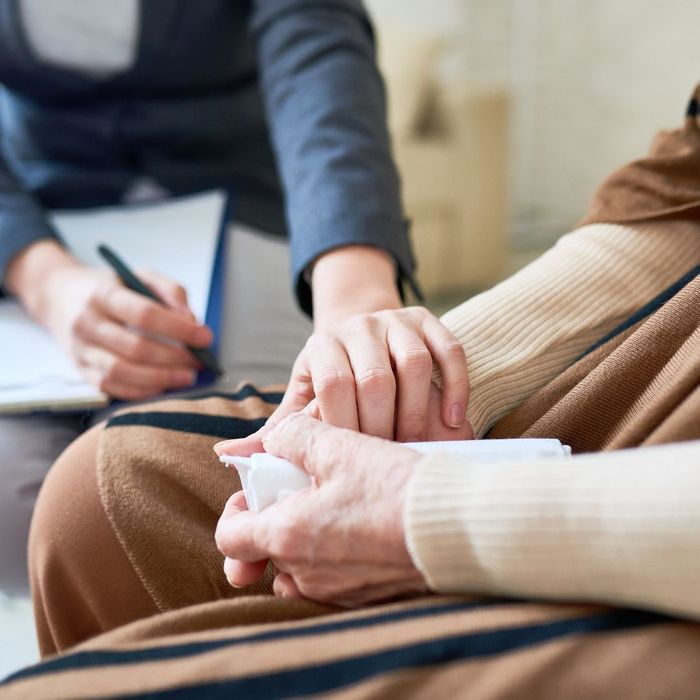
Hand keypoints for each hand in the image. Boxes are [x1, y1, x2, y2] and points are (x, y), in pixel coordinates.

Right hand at [38, 259, 211, 399]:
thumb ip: (170, 291)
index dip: (179, 329)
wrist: (60, 297)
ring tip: (186, 376)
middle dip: (175, 358)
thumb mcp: (139, 276)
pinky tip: (163, 385)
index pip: (145, 314)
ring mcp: (81, 350)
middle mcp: (87, 323)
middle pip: (135, 347)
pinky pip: (112, 388)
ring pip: (122, 372)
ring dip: (161, 378)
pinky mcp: (81, 371)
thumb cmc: (110, 287)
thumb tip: (191, 319)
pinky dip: (142, 391)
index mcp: (103, 294)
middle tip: (199, 361)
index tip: (205, 337)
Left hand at [215, 306, 472, 455]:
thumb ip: (276, 430)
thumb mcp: (302, 399)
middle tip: (386, 463)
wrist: (362, 332)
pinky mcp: (428, 320)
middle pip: (376, 378)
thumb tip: (228, 455)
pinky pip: (449, 349)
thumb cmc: (331, 379)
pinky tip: (452, 421)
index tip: (350, 464)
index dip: (344, 427)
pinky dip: (455, 386)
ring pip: (415, 365)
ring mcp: (396, 320)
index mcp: (321, 346)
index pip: (333, 386)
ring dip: (418, 413)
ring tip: (416, 448)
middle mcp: (358, 327)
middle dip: (382, 427)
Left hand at [215, 413, 429, 605]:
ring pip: (301, 567)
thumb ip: (294, 436)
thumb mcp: (340, 447)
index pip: (230, 538)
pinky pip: (335, 579)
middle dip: (278, 519)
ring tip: (336, 505)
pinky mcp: (368, 597)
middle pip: (269, 551)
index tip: (259, 490)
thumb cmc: (395, 488)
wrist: (458, 528)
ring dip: (308, 539)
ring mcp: (338, 591)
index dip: (236, 510)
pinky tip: (363, 526)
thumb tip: (275, 438)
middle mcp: (307, 574)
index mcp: (288, 537)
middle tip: (305, 490)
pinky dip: (337, 555)